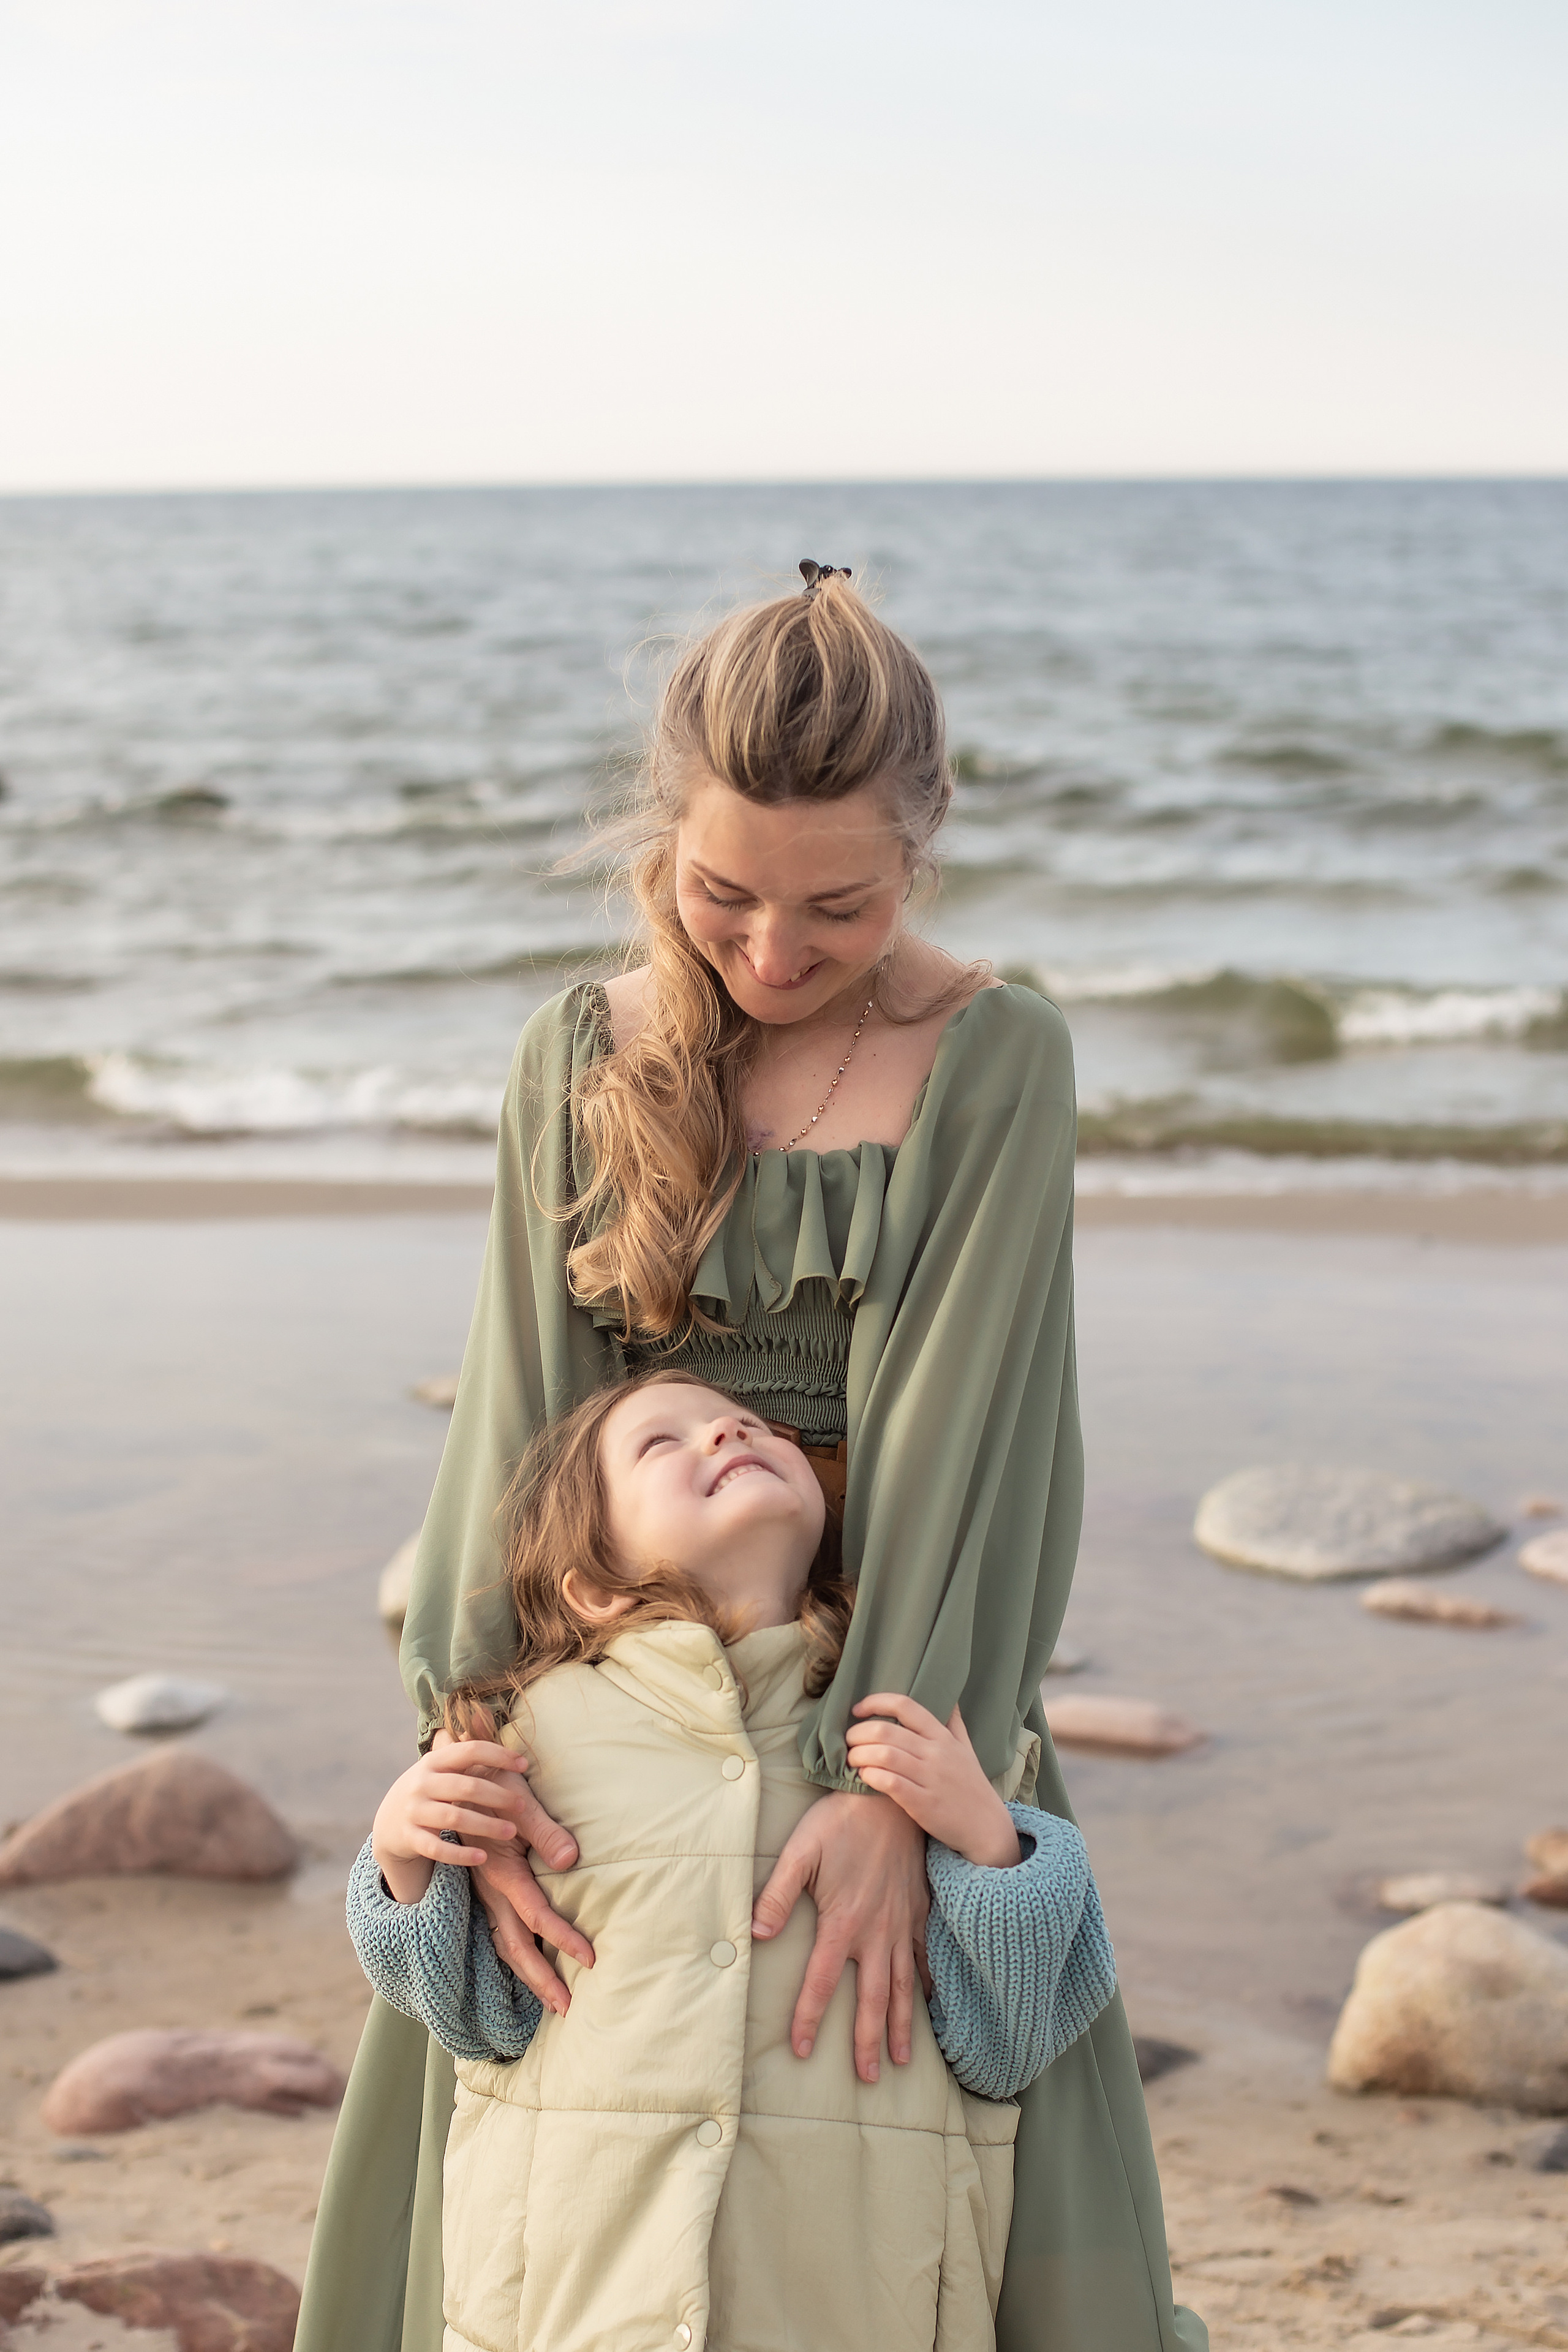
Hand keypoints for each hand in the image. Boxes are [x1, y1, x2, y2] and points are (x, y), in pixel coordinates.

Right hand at [371, 1738, 531, 1903]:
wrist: (387, 1823)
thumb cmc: (427, 1790)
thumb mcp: (439, 1767)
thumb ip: (464, 1749)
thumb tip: (486, 1714)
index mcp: (434, 1761)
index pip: (469, 1751)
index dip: (498, 1755)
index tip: (524, 1764)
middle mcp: (421, 1783)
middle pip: (465, 1786)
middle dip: (497, 1795)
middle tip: (522, 1804)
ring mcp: (413, 1811)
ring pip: (454, 1818)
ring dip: (486, 1825)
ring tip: (511, 1831)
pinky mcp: (410, 1838)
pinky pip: (437, 1848)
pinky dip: (460, 1854)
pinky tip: (483, 1857)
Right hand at [430, 1726, 594, 2018]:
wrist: (454, 1780)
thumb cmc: (494, 1787)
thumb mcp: (519, 1802)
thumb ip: (546, 1831)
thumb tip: (571, 1861)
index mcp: (501, 1873)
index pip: (537, 1916)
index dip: (564, 1938)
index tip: (589, 1959)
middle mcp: (489, 1892)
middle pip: (516, 1946)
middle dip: (542, 1978)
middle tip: (568, 2008)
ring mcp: (484, 1894)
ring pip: (505, 1944)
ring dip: (529, 1973)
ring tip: (553, 2000)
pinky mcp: (485, 1892)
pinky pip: (500, 1931)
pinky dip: (517, 1954)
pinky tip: (529, 1967)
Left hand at [751, 1789, 929, 2084]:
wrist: (888, 1797)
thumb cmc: (839, 1822)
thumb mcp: (799, 1851)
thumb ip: (775, 1894)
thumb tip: (754, 1934)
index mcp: (843, 1921)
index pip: (820, 1982)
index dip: (808, 2018)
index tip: (800, 2050)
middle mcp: (875, 1932)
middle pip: (871, 1999)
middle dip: (867, 2041)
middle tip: (869, 2077)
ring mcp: (901, 1924)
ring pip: (902, 1986)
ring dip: (901, 2025)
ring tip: (901, 2059)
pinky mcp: (919, 1910)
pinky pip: (926, 1956)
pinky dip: (928, 1985)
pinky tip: (929, 2004)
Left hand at [846, 1695, 1021, 1870]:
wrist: (986, 1827)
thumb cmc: (971, 1786)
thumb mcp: (967, 1749)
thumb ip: (954, 1723)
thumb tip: (950, 1699)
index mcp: (943, 1737)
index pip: (906, 1706)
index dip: (876, 1702)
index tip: (858, 1709)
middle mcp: (937, 1753)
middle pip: (887, 1731)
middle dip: (859, 1732)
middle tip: (848, 1740)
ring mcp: (930, 1779)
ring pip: (885, 1755)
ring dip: (860, 1754)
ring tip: (851, 1758)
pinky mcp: (923, 1804)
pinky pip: (891, 1783)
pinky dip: (871, 1776)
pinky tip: (864, 1776)